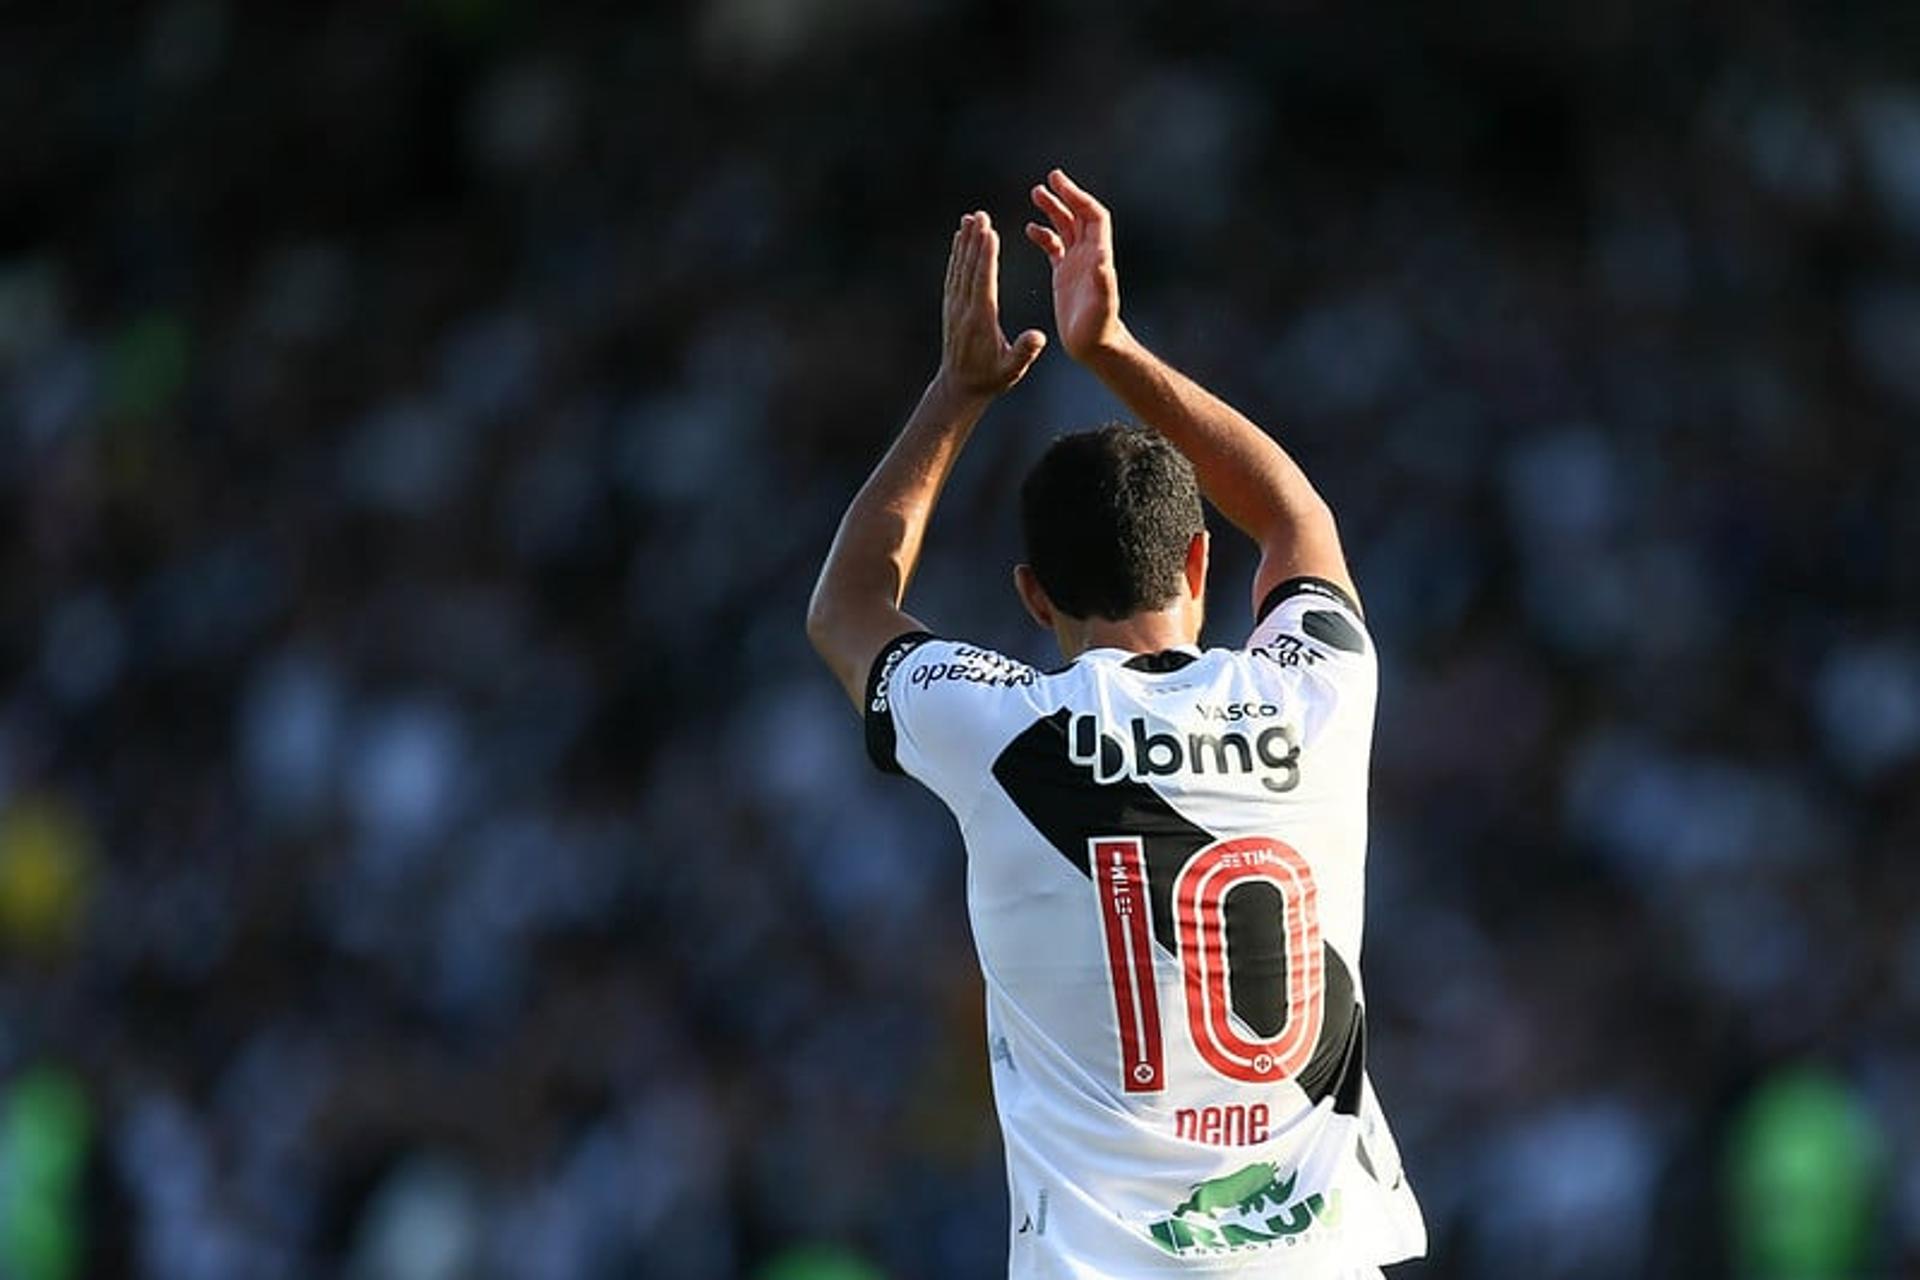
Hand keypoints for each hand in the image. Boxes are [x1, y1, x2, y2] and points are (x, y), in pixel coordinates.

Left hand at [939, 211, 1046, 399]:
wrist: (960, 388)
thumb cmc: (991, 378)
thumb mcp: (1012, 369)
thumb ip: (1025, 351)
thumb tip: (1038, 337)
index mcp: (980, 320)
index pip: (983, 281)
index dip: (986, 255)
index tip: (990, 232)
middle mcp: (964, 309)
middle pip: (969, 268)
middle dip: (975, 239)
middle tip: (980, 214)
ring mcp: (954, 307)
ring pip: (959, 267)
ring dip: (965, 242)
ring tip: (970, 218)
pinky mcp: (951, 307)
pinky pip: (954, 275)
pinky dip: (957, 255)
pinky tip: (960, 240)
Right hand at [1026, 169, 1124, 361]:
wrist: (1094, 345)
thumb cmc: (1099, 329)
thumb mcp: (1102, 307)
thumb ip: (1103, 284)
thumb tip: (1103, 261)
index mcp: (1098, 256)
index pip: (1093, 216)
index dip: (1078, 197)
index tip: (1060, 184)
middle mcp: (1089, 255)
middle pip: (1079, 215)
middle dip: (1065, 195)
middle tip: (1048, 179)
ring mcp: (1076, 263)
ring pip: (1065, 226)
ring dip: (1053, 209)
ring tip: (1036, 194)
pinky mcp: (1064, 274)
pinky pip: (1054, 246)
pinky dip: (1043, 234)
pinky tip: (1029, 228)